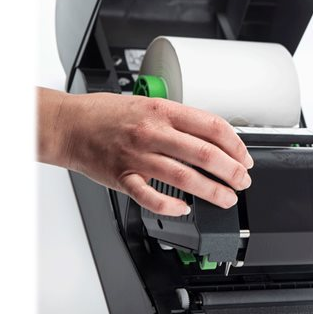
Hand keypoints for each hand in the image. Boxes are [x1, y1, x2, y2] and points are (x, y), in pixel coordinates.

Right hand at [37, 88, 252, 215]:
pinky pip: (150, 197)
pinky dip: (170, 206)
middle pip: (204, 154)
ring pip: (184, 177)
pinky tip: (184, 209)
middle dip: (231, 171)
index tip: (244, 157)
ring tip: (226, 198)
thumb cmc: (107, 114)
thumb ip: (178, 120)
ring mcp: (138, 156)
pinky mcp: (123, 177)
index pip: (211, 126)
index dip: (236, 144)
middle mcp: (153, 132)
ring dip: (212, 191)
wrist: (68, 125)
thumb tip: (211, 138)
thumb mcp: (148, 104)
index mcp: (163, 111)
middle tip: (242, 181)